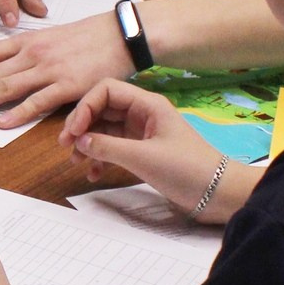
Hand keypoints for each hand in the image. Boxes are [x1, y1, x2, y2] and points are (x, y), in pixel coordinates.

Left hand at [0, 11, 128, 126]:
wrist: (122, 34)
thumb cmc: (88, 37)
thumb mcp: (51, 36)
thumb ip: (27, 50)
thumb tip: (5, 62)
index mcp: (27, 41)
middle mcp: (32, 54)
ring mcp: (49, 69)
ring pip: (6, 86)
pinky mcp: (69, 85)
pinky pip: (39, 101)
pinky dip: (19, 113)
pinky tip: (1, 123)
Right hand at [60, 78, 252, 224]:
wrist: (218, 193)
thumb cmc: (188, 169)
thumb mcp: (144, 158)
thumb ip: (108, 148)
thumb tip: (79, 142)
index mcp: (147, 105)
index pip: (106, 91)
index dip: (85, 107)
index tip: (73, 132)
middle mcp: (143, 114)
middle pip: (102, 109)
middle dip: (82, 125)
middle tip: (65, 147)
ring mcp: (143, 133)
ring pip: (105, 130)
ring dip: (88, 143)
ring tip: (76, 162)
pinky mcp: (144, 152)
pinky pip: (114, 148)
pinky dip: (101, 158)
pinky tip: (93, 173)